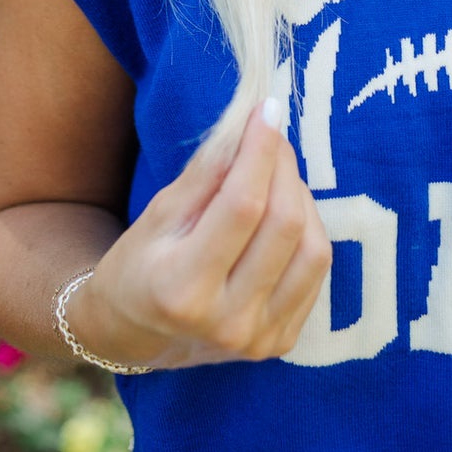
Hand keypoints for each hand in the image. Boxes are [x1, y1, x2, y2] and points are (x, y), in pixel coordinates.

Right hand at [68, 103, 331, 369]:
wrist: (134, 335)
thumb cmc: (140, 265)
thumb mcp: (158, 214)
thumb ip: (205, 173)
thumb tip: (250, 126)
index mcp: (182, 289)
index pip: (242, 206)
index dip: (260, 151)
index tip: (267, 110)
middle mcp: (226, 322)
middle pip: (283, 225)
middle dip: (283, 166)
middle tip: (271, 136)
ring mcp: (257, 338)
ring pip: (312, 248)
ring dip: (299, 197)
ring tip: (275, 176)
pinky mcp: (280, 342)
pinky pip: (316, 272)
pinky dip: (308, 230)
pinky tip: (284, 212)